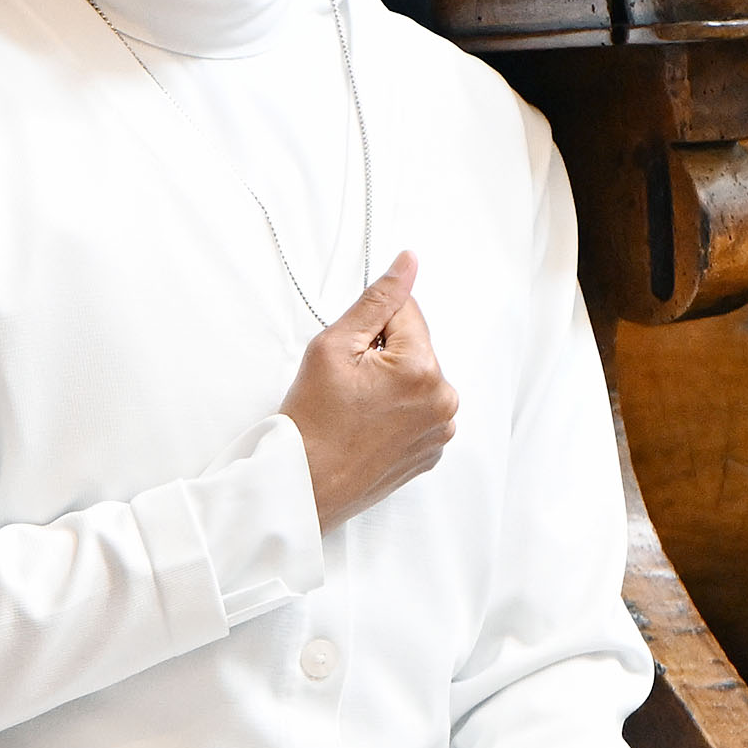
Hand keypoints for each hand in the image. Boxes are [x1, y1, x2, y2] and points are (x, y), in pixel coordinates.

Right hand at [282, 251, 457, 527]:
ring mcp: (440, 430)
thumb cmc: (312, 421)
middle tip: (347, 384)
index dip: (371, 326)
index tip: (351, 353)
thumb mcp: (335, 346)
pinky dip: (396, 410)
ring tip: (356, 407)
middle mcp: (442, 401)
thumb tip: (408, 263)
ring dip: (392, 382)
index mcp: (423, 370)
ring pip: (417, 379)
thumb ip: (378, 300)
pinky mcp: (431, 451)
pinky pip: (418, 411)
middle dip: (383, 354)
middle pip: (415, 347)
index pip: (406, 312)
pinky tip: (367, 425)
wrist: (305, 484)